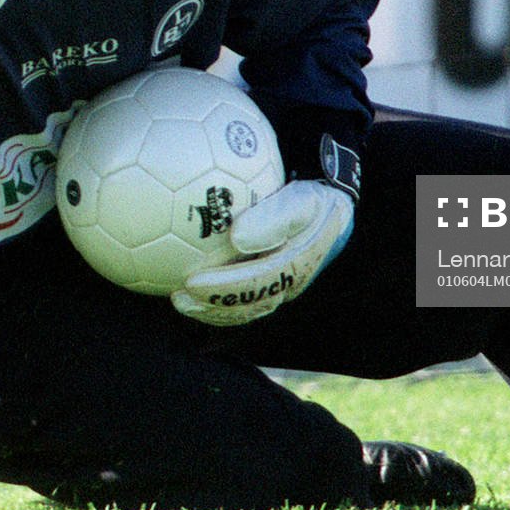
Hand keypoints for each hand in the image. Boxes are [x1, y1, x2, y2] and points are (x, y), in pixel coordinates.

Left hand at [171, 180, 353, 325]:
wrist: (330, 213)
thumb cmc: (312, 202)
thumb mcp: (301, 200)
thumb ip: (275, 217)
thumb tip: (236, 237)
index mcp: (296, 267)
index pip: (256, 282)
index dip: (224, 287)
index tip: (192, 281)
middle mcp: (287, 285)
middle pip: (247, 304)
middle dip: (212, 305)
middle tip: (179, 297)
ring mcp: (279, 290)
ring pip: (243, 308)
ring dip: (210, 308)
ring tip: (179, 300)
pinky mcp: (269, 287)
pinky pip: (240, 300)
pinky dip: (214, 300)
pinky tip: (190, 291)